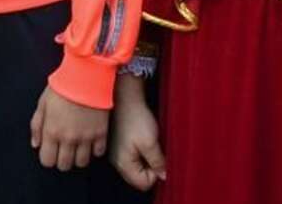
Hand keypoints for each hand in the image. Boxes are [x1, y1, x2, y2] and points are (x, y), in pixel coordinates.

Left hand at [30, 85, 109, 171]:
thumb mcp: (42, 103)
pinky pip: (98, 153)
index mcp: (52, 131)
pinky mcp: (101, 133)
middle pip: (64, 165)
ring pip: (82, 163)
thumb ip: (37, 126)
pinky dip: (94, 149)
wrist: (87, 75)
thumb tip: (36, 144)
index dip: (48, 157)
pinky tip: (90, 139)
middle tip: (63, 148)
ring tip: (77, 145)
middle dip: (62, 159)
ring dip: (78, 156)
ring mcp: (87, 137)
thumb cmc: (62, 86)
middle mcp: (69, 138)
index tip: (51, 149)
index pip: (47, 161)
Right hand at [109, 73, 165, 189]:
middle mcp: (117, 161)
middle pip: (139, 177)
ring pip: (138, 166)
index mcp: (123, 163)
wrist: (126, 98)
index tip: (159, 159)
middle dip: (151, 167)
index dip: (155, 173)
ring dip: (147, 158)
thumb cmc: (135, 118)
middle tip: (155, 150)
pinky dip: (142, 150)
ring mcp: (118, 153)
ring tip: (149, 142)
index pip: (143, 183)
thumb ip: (157, 163)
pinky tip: (144, 138)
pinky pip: (134, 156)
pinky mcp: (120, 145)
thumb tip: (163, 176)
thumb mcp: (151, 143)